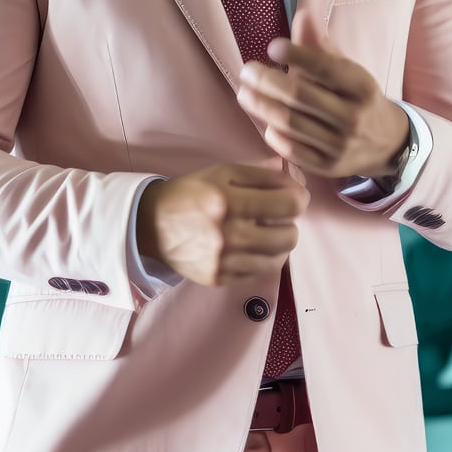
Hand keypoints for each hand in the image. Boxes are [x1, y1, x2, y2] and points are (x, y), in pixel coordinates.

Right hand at [136, 163, 308, 286]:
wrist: (152, 225)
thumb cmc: (191, 192)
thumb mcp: (223, 171)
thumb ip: (263, 176)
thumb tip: (297, 187)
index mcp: (229, 201)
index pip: (288, 205)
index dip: (299, 198)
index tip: (294, 195)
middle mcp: (229, 235)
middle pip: (289, 236)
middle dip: (289, 221)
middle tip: (276, 213)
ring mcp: (225, 262)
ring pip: (278, 257)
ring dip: (278, 241)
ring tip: (263, 228)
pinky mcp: (220, 279)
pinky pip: (260, 271)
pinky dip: (262, 257)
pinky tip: (249, 244)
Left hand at [237, 8, 409, 179]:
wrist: (387, 144)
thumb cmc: (358, 98)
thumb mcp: (348, 70)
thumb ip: (321, 46)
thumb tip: (302, 14)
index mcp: (361, 87)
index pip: (326, 68)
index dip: (297, 55)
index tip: (272, 47)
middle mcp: (353, 117)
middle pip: (300, 96)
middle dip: (267, 81)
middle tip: (247, 70)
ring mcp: (340, 145)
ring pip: (291, 123)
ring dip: (261, 106)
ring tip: (244, 92)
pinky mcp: (328, 166)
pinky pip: (292, 149)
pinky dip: (274, 133)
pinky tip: (264, 120)